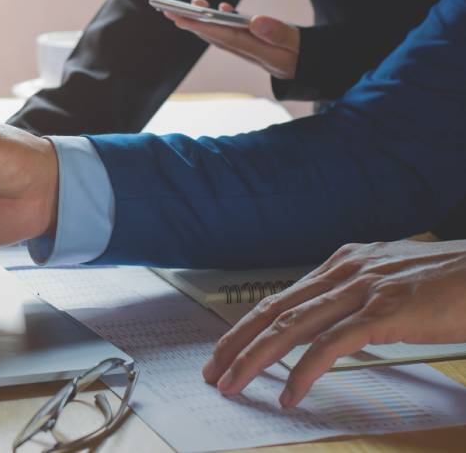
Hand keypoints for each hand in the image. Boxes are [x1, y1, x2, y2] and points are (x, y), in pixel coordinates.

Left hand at [163, 0, 299, 79]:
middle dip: (193, 24)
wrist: (316, 71)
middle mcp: (251, 53)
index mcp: (261, 53)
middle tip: (171, 10)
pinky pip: (236, 34)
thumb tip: (255, 20)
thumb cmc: (308, 57)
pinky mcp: (256, 45)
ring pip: (223, 35)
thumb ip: (279, 33)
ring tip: (190, 5)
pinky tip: (220, 8)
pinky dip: (226, 20)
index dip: (204, 27)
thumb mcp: (299, 45)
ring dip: (205, 21)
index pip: (227, 39)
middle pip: (218, 37)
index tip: (184, 18)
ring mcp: (252, 50)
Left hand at [202, 240, 465, 407]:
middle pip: (274, 310)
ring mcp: (364, 289)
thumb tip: (330, 327)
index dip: (246, 327)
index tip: (224, 352)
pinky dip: (304, 371)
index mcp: (342, 263)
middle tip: (213, 372)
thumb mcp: (392, 283)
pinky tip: (290, 392)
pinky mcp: (386, 312)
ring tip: (234, 385)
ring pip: (292, 326)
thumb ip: (358, 299)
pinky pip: (332, 345)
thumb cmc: (450, 282)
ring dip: (256, 359)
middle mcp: (345, 271)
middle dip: (237, 344)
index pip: (280, 298)